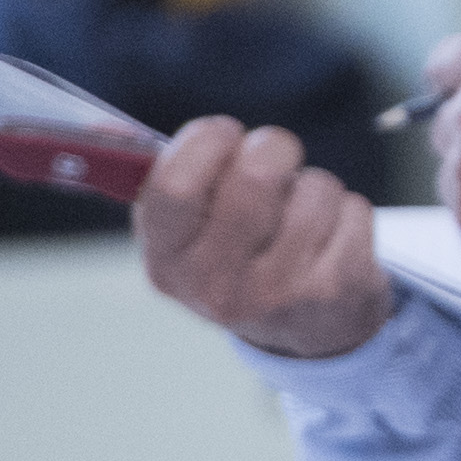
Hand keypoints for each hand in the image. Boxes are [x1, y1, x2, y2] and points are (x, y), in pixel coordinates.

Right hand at [136, 115, 391, 355]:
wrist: (306, 330)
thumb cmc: (237, 254)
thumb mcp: (185, 231)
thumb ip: (161, 178)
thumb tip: (107, 129)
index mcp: (168, 263)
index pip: (175, 185)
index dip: (204, 142)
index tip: (224, 132)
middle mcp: (217, 286)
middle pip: (256, 178)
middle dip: (273, 147)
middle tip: (275, 153)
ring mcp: (280, 293)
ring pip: (313, 189)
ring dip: (314, 184)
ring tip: (303, 209)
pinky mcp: (338, 290)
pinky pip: (353, 209)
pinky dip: (348, 209)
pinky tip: (333, 236)